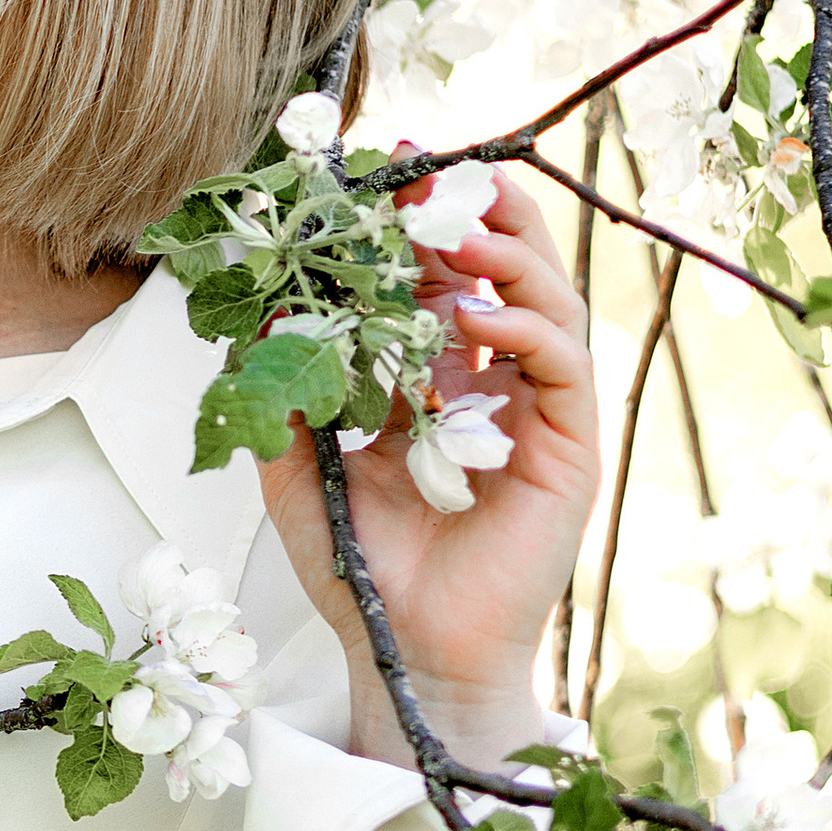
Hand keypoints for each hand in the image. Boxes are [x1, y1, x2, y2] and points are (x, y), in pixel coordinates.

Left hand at [258, 164, 599, 773]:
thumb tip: (261, 318)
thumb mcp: (298, 473)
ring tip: (449, 227)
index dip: (418, 226)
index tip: (379, 175)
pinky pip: (564, 365)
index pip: (441, 279)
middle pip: (504, 271)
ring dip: (503, 254)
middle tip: (422, 177)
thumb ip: (281, 399)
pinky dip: (524, 326)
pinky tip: (474, 313)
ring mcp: (537, 414)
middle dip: (468, 214)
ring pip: (546, 300)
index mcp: (437, 382)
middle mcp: (494, 386)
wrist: (406, 656)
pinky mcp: (569, 448)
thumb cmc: (361, 571)